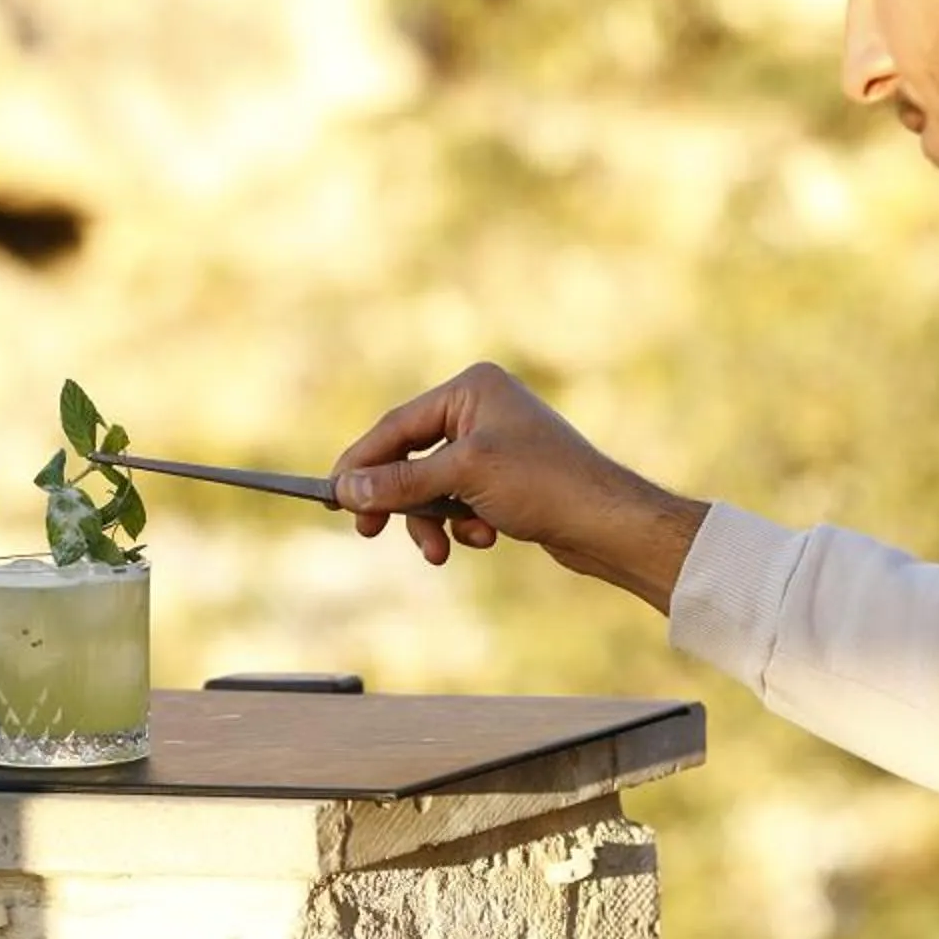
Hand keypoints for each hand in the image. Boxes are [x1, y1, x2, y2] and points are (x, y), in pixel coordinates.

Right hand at [329, 362, 708, 610]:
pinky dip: (461, 524)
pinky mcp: (504, 478)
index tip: (333, 496)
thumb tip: (345, 488)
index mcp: (471, 388)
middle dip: (398, 500)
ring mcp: (493, 442)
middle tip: (370, 532)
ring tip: (442, 549)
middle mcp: (481, 407)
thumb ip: (399, 483)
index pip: (396, 426)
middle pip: (409, 457)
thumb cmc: (544, 484)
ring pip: (432, 486)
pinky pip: (459, 500)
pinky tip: (484, 537)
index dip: (361, 463)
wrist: (606, 522)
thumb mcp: (461, 479)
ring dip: (432, 521)